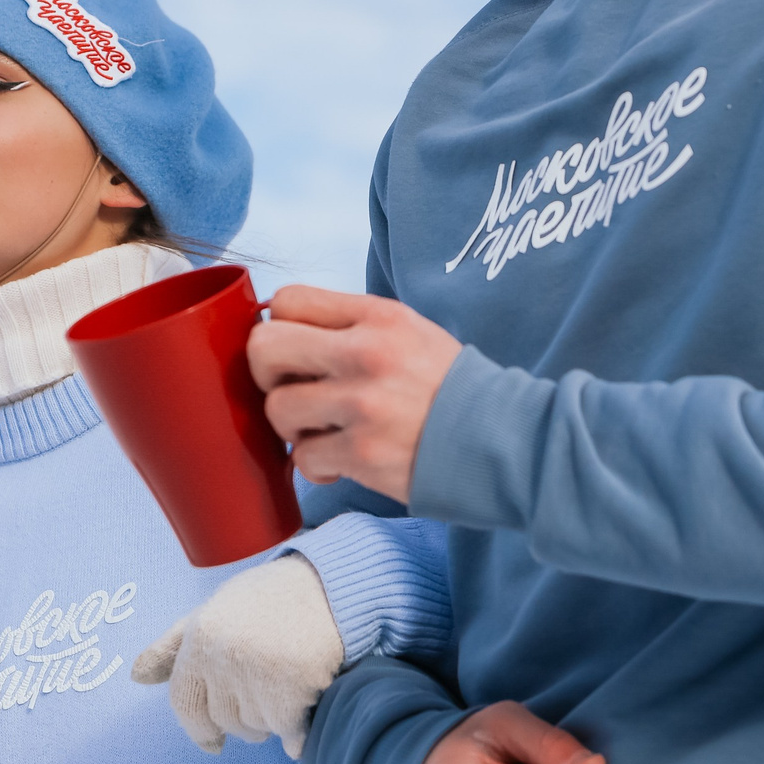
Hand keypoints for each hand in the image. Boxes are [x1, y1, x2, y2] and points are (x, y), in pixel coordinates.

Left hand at [130, 554, 345, 758]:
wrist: (334, 585)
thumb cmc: (270, 600)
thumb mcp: (214, 610)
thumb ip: (174, 645)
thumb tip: (136, 676)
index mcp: (200, 637)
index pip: (183, 701)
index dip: (197, 727)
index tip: (213, 744)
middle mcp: (223, 655)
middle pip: (222, 721)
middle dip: (242, 721)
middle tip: (266, 699)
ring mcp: (257, 671)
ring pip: (255, 727)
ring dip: (271, 720)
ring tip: (288, 687)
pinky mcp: (293, 684)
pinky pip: (288, 730)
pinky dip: (298, 732)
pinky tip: (306, 713)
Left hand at [249, 286, 461, 504]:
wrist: (499, 439)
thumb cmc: (447, 387)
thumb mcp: (409, 331)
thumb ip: (351, 326)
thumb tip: (287, 333)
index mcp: (378, 317)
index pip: (288, 299)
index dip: (279, 326)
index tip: (293, 350)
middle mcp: (367, 354)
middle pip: (264, 347)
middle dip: (265, 374)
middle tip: (290, 389)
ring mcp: (363, 406)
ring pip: (277, 409)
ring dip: (293, 426)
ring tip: (324, 430)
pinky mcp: (362, 454)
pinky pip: (303, 458)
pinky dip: (317, 464)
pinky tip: (343, 460)